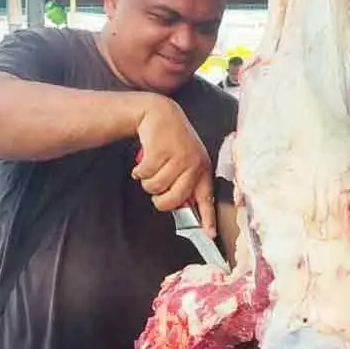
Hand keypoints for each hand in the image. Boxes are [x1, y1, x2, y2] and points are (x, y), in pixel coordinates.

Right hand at [132, 95, 215, 236]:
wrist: (159, 114)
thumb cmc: (172, 142)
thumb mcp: (185, 160)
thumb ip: (186, 182)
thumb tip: (184, 209)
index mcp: (202, 169)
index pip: (207, 198)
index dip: (208, 219)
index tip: (210, 235)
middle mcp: (194, 164)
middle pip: (174, 199)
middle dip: (160, 200)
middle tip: (157, 192)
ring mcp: (178, 157)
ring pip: (156, 188)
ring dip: (148, 182)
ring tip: (152, 168)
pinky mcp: (161, 151)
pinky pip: (145, 175)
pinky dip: (139, 172)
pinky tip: (143, 162)